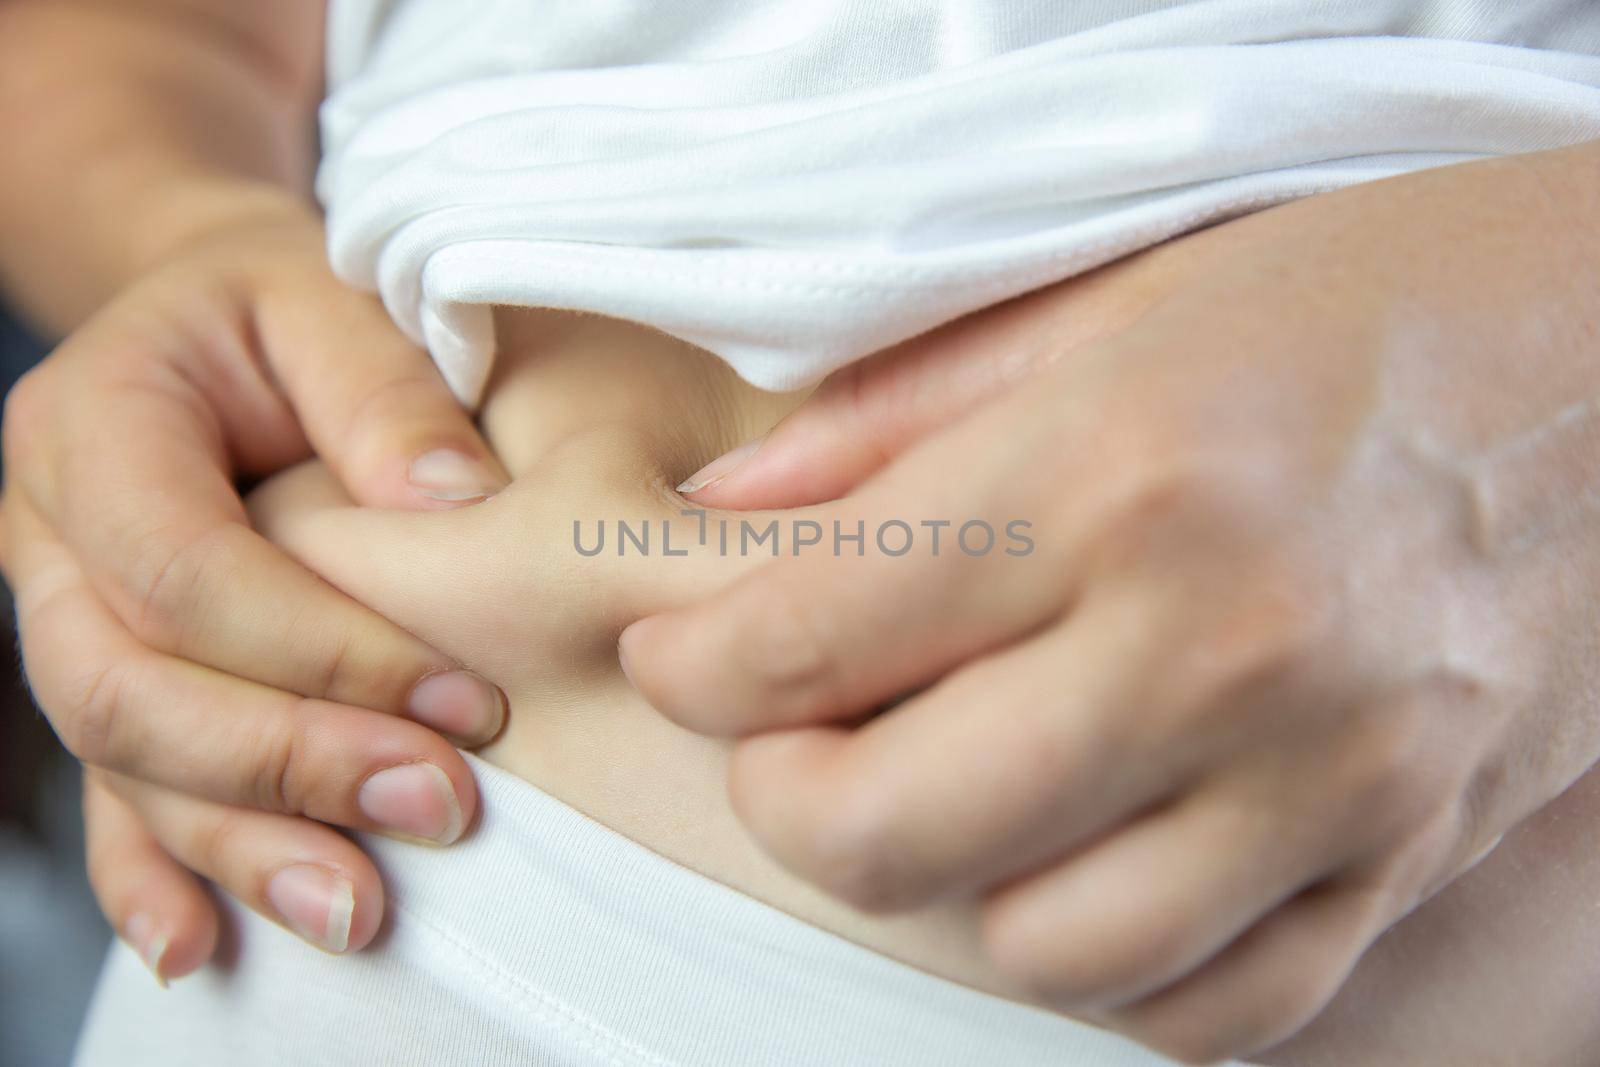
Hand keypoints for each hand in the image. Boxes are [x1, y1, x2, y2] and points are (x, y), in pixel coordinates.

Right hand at [0, 200, 508, 977]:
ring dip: (236, 842)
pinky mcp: (106, 672)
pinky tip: (203, 947)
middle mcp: (50, 535)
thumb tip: (457, 505)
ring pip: (115, 760)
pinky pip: (103, 790)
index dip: (319, 649)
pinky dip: (150, 873)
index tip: (465, 702)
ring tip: (356, 909)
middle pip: (125, 686)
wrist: (208, 319)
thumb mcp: (333, 298)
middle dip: (285, 762)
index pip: (184, 567)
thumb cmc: (285, 308)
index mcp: (95, 425)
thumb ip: (384, 391)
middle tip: (438, 806)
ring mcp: (61, 616)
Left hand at [618, 143, 1599, 1061]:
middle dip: (790, 797)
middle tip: (790, 738)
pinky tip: (1092, 866)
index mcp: (1116, 476)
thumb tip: (728, 520)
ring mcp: (1330, 778)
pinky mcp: (1407, 855)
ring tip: (953, 792)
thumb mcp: (1115, 306)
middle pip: (893, 831)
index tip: (687, 656)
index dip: (698, 666)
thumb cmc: (1364, 308)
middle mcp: (1219, 646)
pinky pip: (1217, 1007)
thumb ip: (898, 421)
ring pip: (1042, 951)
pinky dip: (1115, 967)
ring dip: (952, 888)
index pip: (808, 636)